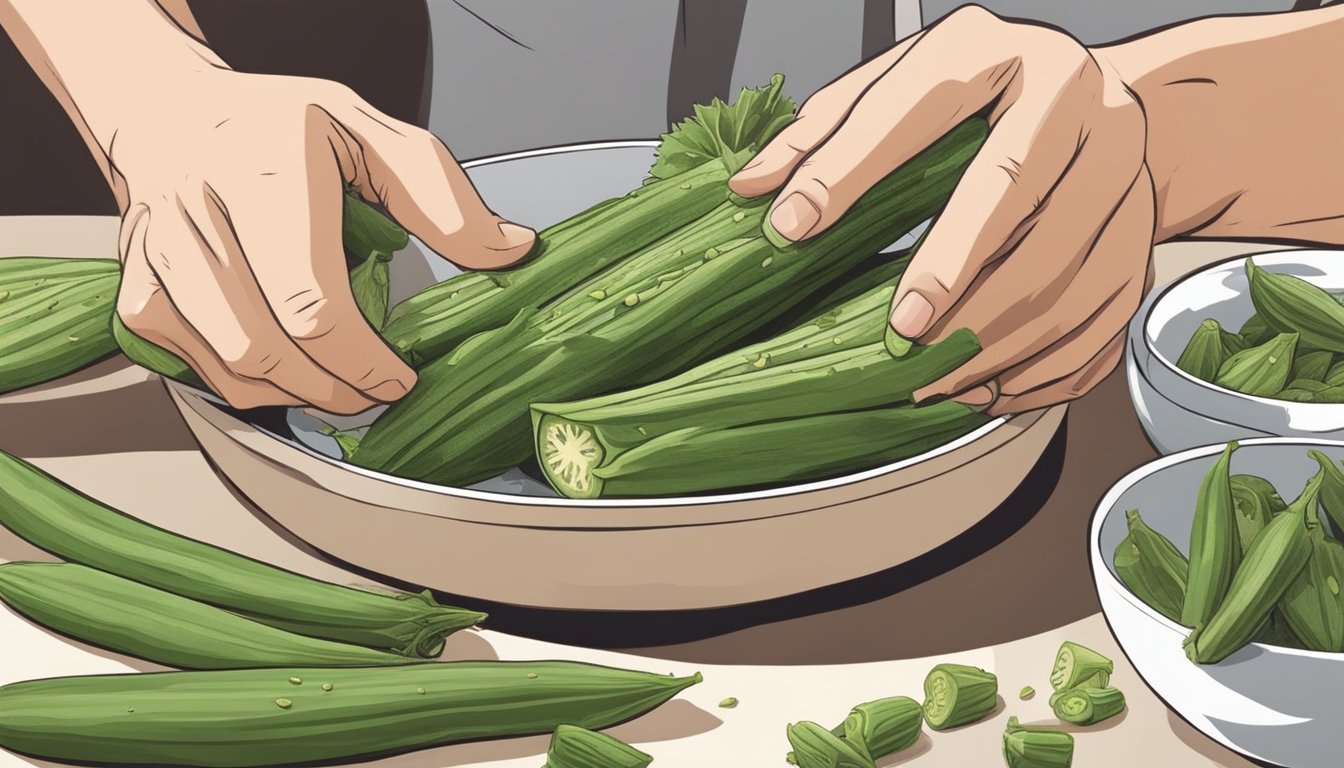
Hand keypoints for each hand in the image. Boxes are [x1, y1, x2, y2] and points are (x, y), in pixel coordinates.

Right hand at [109, 69, 534, 412]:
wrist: (171, 116)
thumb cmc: (278, 129)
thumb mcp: (371, 134)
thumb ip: (442, 197)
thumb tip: (513, 251)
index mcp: (267, 173)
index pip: (309, 304)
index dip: (362, 361)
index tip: (400, 376)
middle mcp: (200, 216)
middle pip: (265, 351)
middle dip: (334, 388)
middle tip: (375, 388)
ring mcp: (161, 261)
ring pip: (231, 371)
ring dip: (298, 393)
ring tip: (339, 380)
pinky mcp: (140, 296)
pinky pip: (201, 373)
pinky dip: (253, 386)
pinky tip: (288, 364)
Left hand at [730, 5, 1153, 414]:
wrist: (1102, 109)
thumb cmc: (988, 98)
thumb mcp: (907, 82)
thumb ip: (827, 129)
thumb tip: (752, 186)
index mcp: (1006, 53)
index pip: (921, 107)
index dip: (852, 168)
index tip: (794, 223)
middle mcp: (1081, 103)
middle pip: (1016, 193)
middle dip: (952, 269)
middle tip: (900, 329)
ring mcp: (1125, 175)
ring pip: (1066, 270)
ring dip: (994, 337)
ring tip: (931, 375)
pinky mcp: (1141, 240)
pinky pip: (1098, 321)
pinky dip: (1041, 368)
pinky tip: (988, 386)